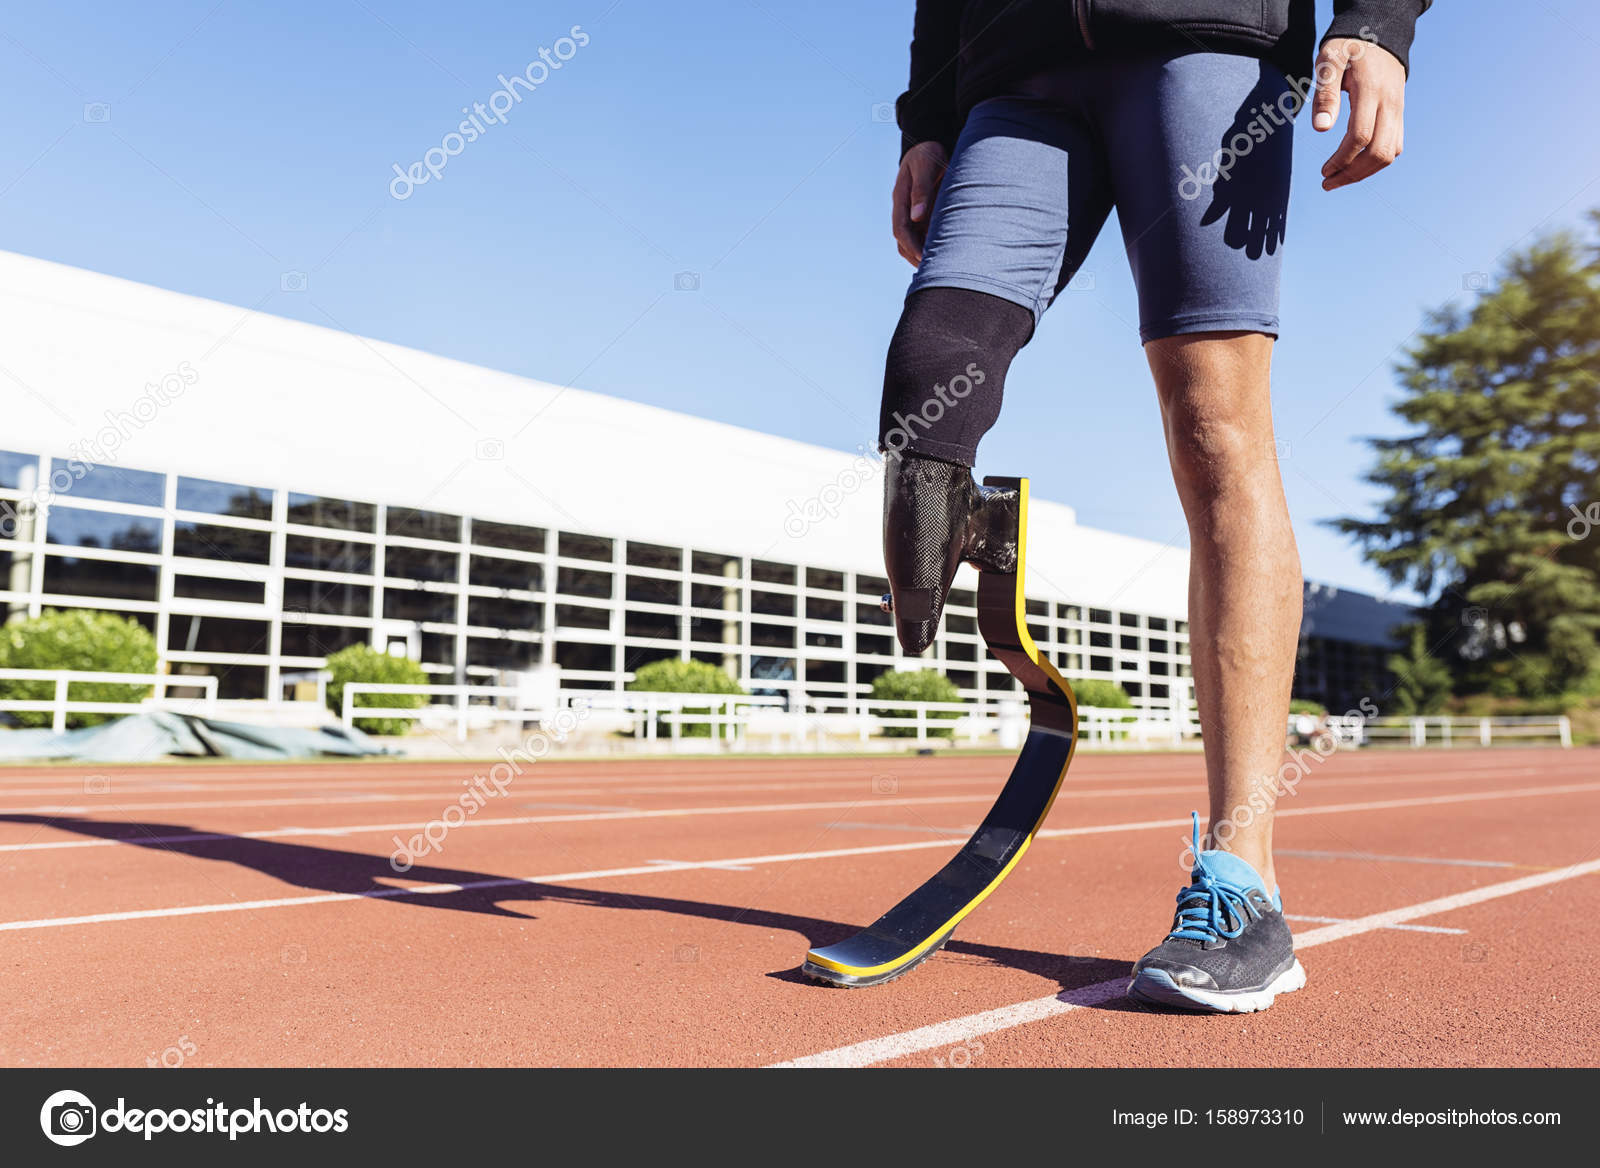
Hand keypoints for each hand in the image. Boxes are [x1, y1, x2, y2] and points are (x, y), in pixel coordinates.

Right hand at [892, 140, 947, 264]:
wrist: (929, 148)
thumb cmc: (928, 153)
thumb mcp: (926, 165)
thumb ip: (921, 189)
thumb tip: (916, 217)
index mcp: (900, 198)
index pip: (900, 229)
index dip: (911, 246)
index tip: (924, 257)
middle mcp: (904, 209)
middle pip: (903, 241)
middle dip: (916, 257)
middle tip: (934, 271)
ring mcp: (912, 214)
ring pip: (912, 242)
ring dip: (921, 255)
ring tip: (940, 268)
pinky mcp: (922, 215)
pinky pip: (923, 236)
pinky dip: (930, 247)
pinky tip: (945, 254)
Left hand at [1312, 38, 1405, 190]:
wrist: (1380, 35)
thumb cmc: (1349, 48)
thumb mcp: (1330, 61)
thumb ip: (1325, 93)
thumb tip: (1322, 129)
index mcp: (1371, 90)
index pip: (1361, 136)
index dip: (1342, 159)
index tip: (1323, 171)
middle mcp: (1390, 103)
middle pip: (1379, 152)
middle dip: (1353, 174)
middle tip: (1327, 183)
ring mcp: (1398, 109)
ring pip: (1390, 153)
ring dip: (1364, 173)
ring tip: (1338, 179)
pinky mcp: (1399, 114)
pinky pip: (1395, 146)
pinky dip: (1375, 162)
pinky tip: (1355, 166)